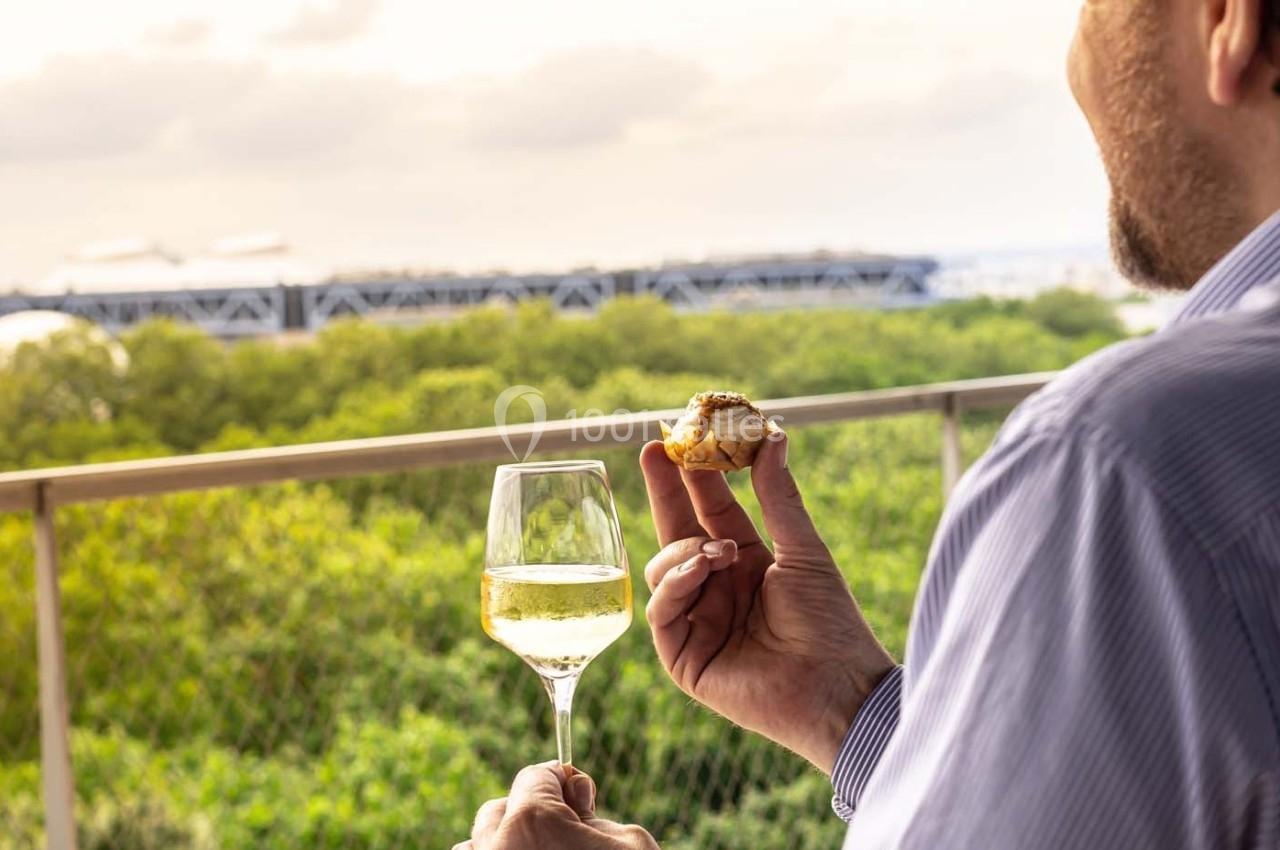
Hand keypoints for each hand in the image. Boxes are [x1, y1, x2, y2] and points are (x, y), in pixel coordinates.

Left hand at [454, 763, 658, 849]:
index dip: (560, 782)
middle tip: (566, 829)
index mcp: (534, 823)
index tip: (578, 796)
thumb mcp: (629, 844)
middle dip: (530, 810)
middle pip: (499, 810)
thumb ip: (592, 814)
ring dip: (503, 843)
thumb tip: (574, 795)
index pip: (534, 778)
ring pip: (476, 846)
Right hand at [639, 432, 895, 772]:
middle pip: (677, 532)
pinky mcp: (683, 658)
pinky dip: (677, 585)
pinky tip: (704, 571)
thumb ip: (778, 496)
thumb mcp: (803, 549)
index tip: (683, 436)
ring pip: (663, 570)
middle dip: (665, 492)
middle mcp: (716, 589)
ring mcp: (697, 623)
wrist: (838, 689)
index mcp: (746, 564)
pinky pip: (661, 611)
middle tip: (655, 451)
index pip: (710, 511)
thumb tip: (773, 436)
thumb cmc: (831, 623)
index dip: (694, 476)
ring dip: (685, 550)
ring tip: (720, 551)